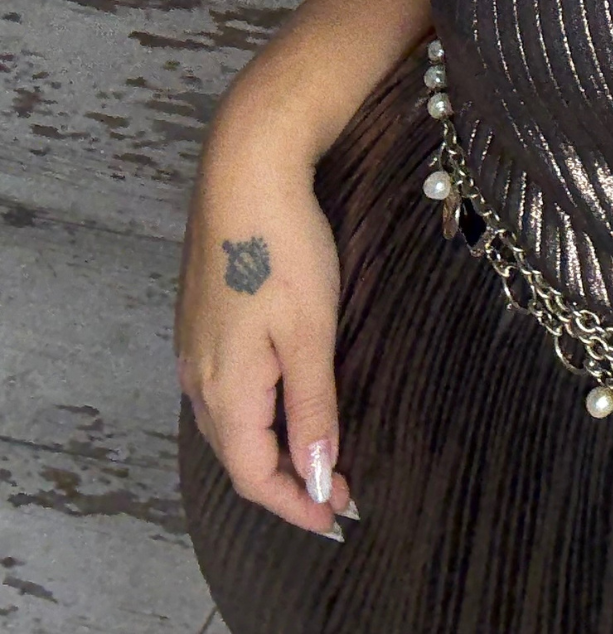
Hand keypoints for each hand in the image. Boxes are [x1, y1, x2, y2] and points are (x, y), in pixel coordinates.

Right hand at [176, 123, 354, 534]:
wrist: (245, 170)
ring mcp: (195, 346)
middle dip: (287, 482)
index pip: (255, 475)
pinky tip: (285, 403)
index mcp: (224, 388)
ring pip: (230, 422)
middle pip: (238, 454)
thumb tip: (320, 477)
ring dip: (272, 448)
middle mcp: (198, 376)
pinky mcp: (202, 318)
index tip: (340, 518)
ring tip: (319, 457)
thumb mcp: (311, 332)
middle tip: (339, 493)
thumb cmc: (283, 247)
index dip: (297, 503)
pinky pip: (226, 389)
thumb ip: (313, 408)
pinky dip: (258, 413)